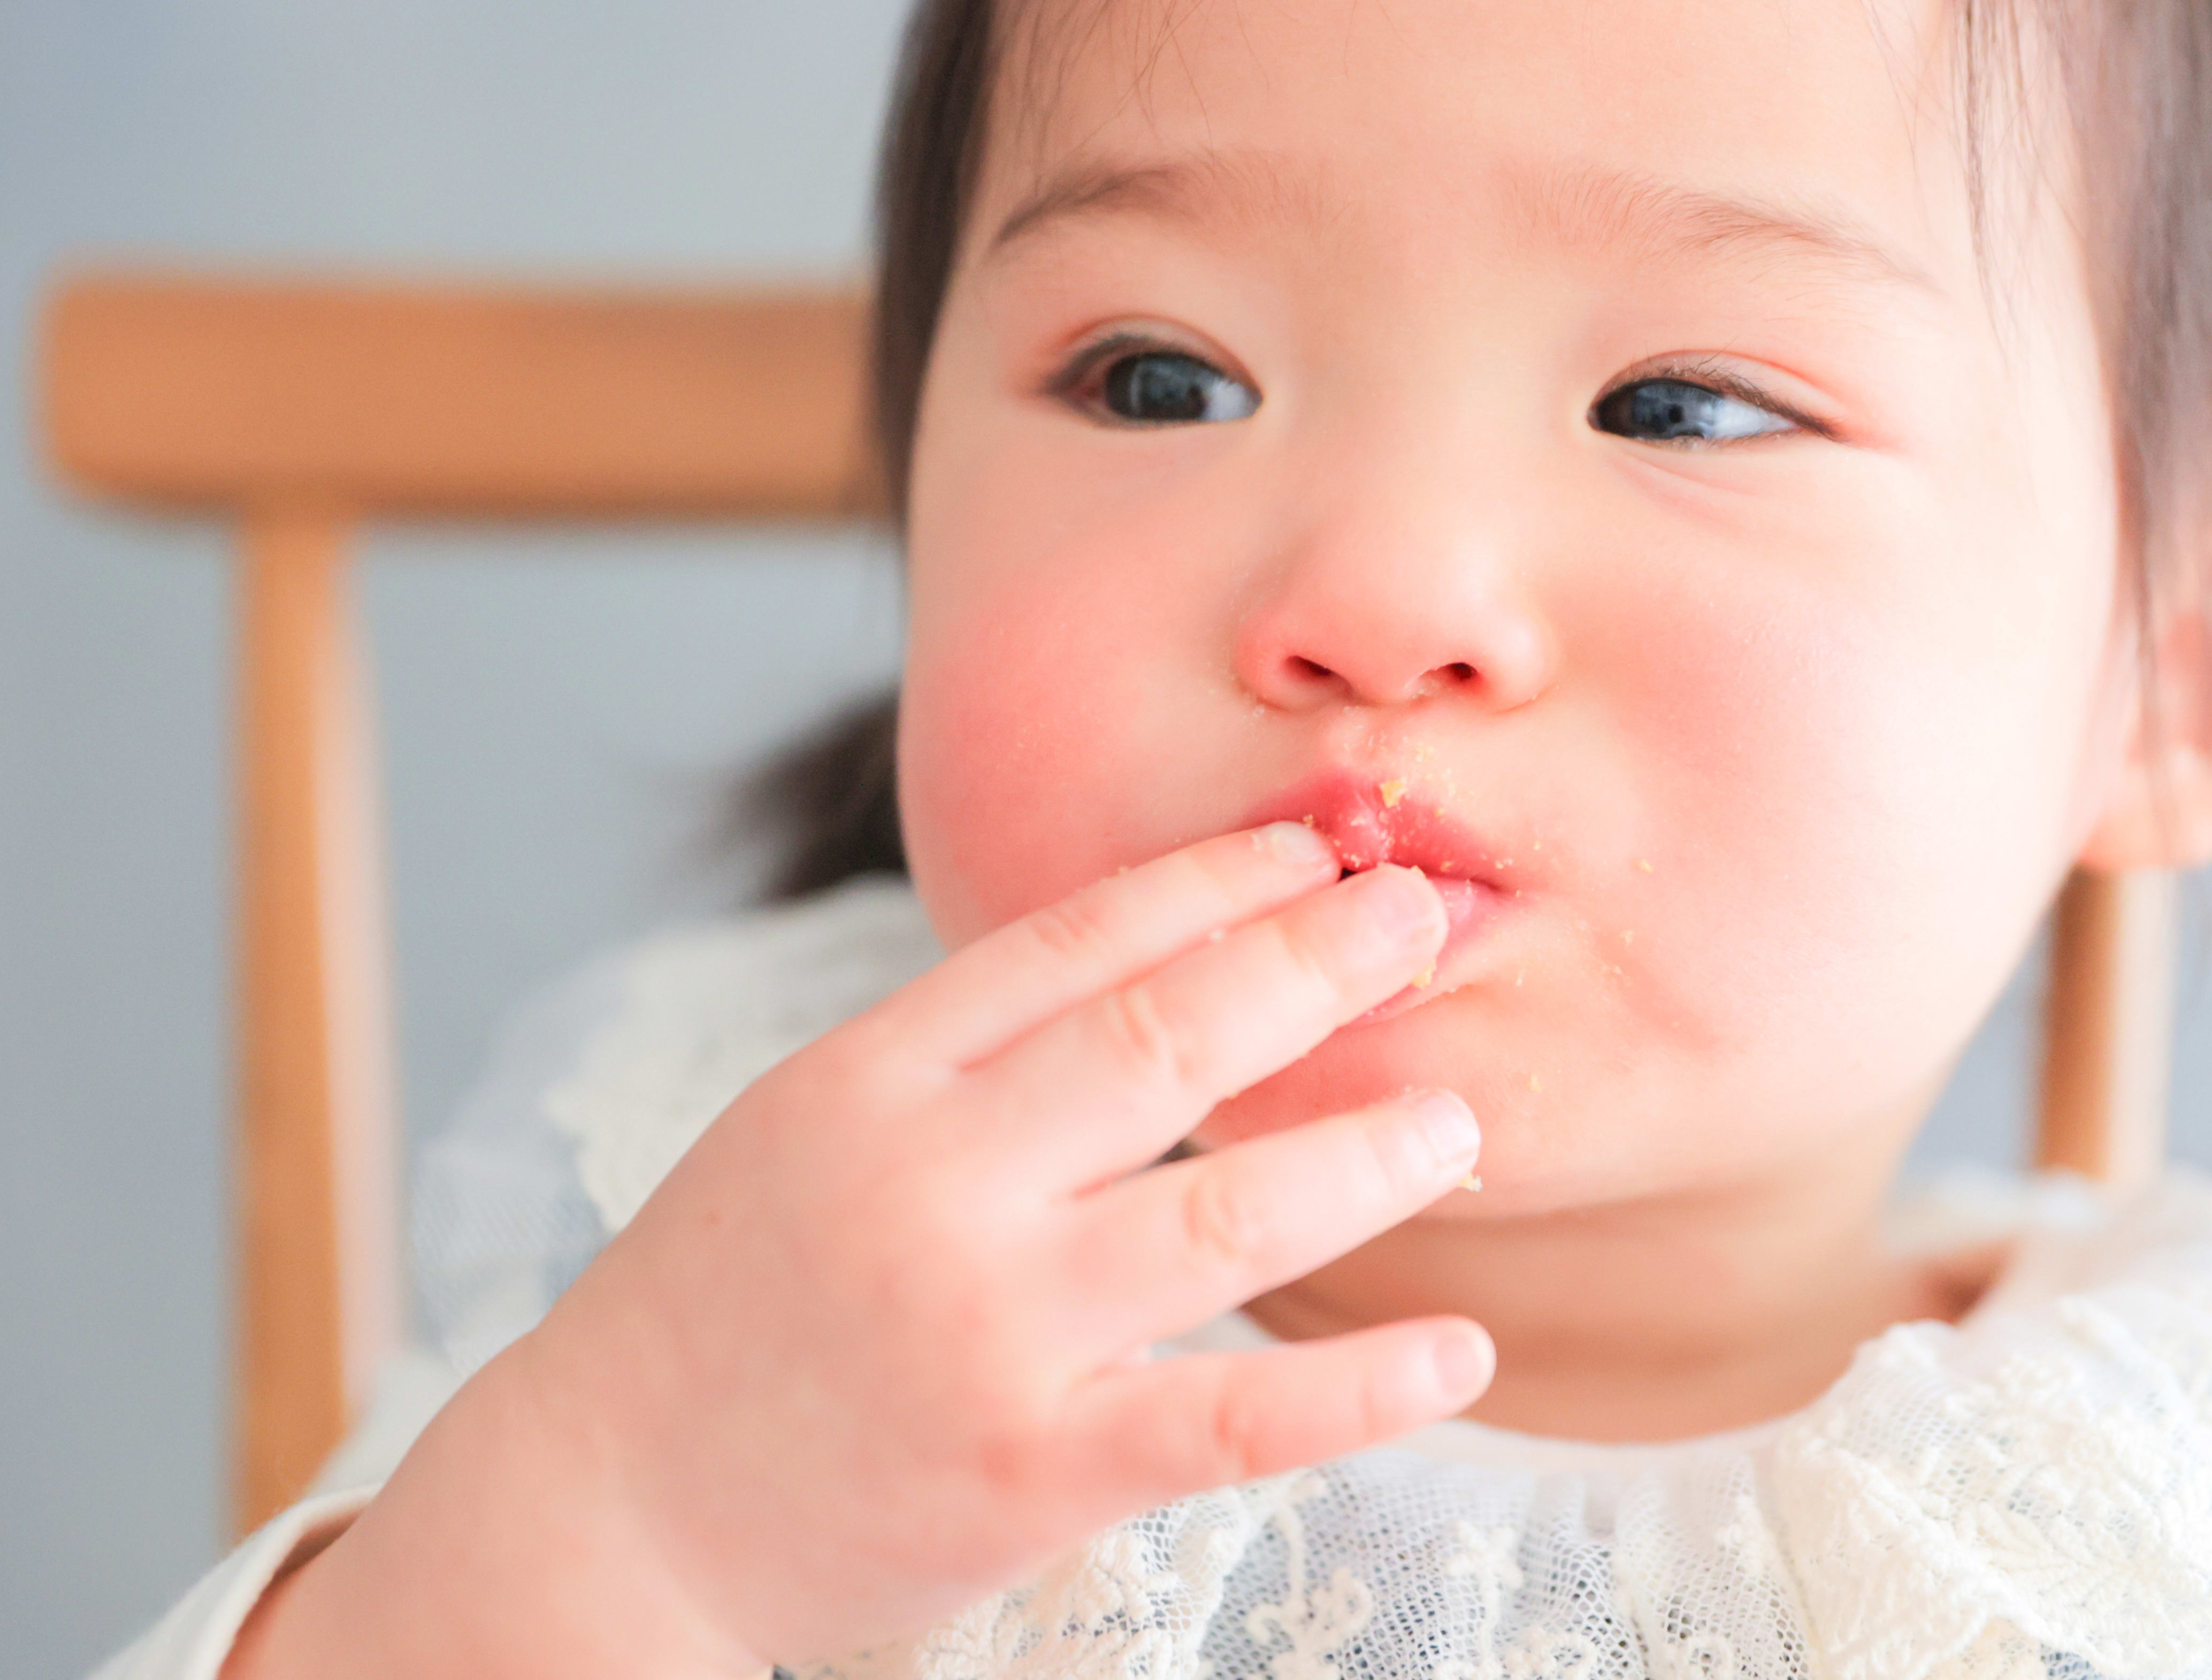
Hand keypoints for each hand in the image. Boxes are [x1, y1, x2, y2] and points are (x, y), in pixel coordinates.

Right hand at [502, 822, 1487, 1670]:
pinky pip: (1231, 1420)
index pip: (1070, 944)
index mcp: (868, 1081)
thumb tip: (1152, 957)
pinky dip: (1360, 1386)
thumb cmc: (729, 1303)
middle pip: (1164, 1039)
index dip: (1211, 882)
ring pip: (1223, 1214)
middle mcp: (931, 1184)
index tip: (1313, 849)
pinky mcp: (1030, 1470)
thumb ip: (961, 1054)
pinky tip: (1456, 1349)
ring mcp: (985, 1328)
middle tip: (1420, 914)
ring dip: (1365, 1156)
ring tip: (1458, 1120)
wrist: (609, 1507)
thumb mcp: (809, 1126)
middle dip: (1313, 965)